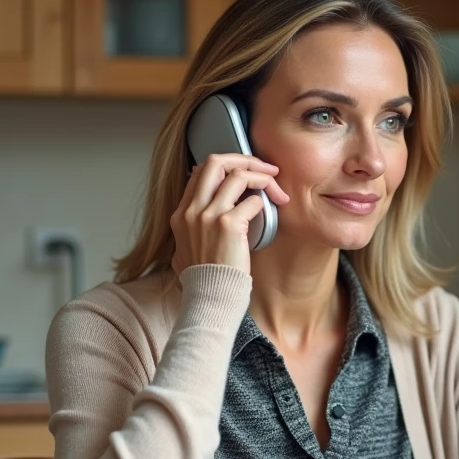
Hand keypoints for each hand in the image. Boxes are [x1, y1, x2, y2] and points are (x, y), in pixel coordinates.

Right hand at [170, 153, 288, 276]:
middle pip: (216, 161)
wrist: (209, 300)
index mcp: (181, 214)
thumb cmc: (205, 281)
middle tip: (266, 168)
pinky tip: (271, 212)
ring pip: (238, 174)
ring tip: (277, 189)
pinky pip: (253, 201)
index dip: (227, 166)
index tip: (245, 173)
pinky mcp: (228, 225)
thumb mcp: (186, 251)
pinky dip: (265, 203)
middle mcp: (192, 210)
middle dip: (245, 159)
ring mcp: (208, 216)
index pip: (201, 171)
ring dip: (263, 177)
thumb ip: (193, 231)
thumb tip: (206, 218)